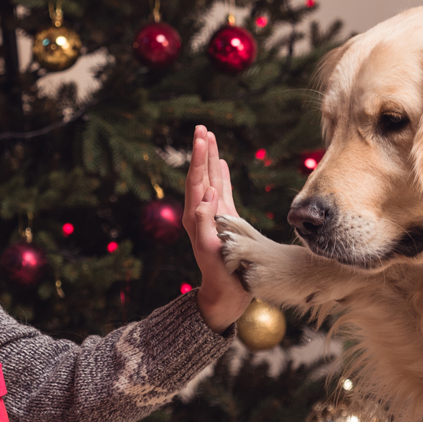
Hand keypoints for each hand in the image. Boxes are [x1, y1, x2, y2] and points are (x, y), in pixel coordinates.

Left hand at [185, 125, 253, 331]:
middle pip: (199, 176)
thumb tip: (205, 196)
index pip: (195, 181)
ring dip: (210, 159)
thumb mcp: (209, 250)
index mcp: (195, 217)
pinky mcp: (224, 220)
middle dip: (201, 152)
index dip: (198, 159)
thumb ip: (204, 223)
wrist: (227, 292)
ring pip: (211, 180)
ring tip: (210, 137)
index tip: (202, 137)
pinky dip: (222, 176)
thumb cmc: (219, 273)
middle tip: (202, 128)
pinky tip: (223, 164)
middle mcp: (201, 213)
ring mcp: (212, 215)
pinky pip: (222, 192)